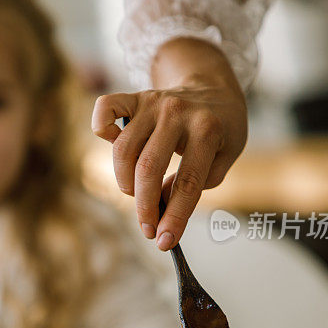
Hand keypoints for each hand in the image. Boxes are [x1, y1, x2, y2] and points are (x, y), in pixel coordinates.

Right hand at [91, 38, 246, 249]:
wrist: (214, 86)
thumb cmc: (220, 129)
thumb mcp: (225, 158)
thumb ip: (196, 184)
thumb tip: (159, 203)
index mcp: (207, 130)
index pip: (187, 183)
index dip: (174, 217)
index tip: (164, 241)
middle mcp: (177, 113)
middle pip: (148, 168)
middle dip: (144, 207)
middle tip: (148, 227)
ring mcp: (153, 102)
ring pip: (123, 149)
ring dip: (124, 181)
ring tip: (136, 192)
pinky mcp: (135, 97)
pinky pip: (104, 109)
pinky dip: (102, 129)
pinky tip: (114, 144)